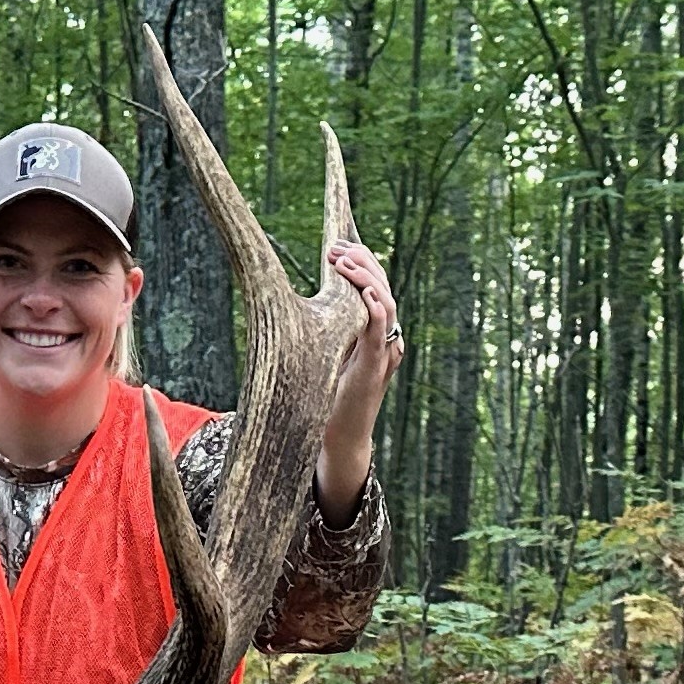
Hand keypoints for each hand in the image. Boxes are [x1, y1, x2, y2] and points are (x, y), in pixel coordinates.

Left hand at [318, 240, 403, 511]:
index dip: (358, 261)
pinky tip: (367, 293)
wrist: (338, 438)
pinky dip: (379, 310)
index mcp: (370, 331)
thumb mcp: (324, 352)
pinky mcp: (375, 369)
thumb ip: (323, 328)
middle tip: (336, 248)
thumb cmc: (327, 397)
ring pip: (387, 303)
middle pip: (382, 287)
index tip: (336, 245)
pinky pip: (383, 333)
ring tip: (345, 262)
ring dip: (367, 278)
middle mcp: (382, 337)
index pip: (372, 284)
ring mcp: (383, 352)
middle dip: (361, 262)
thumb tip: (296, 301)